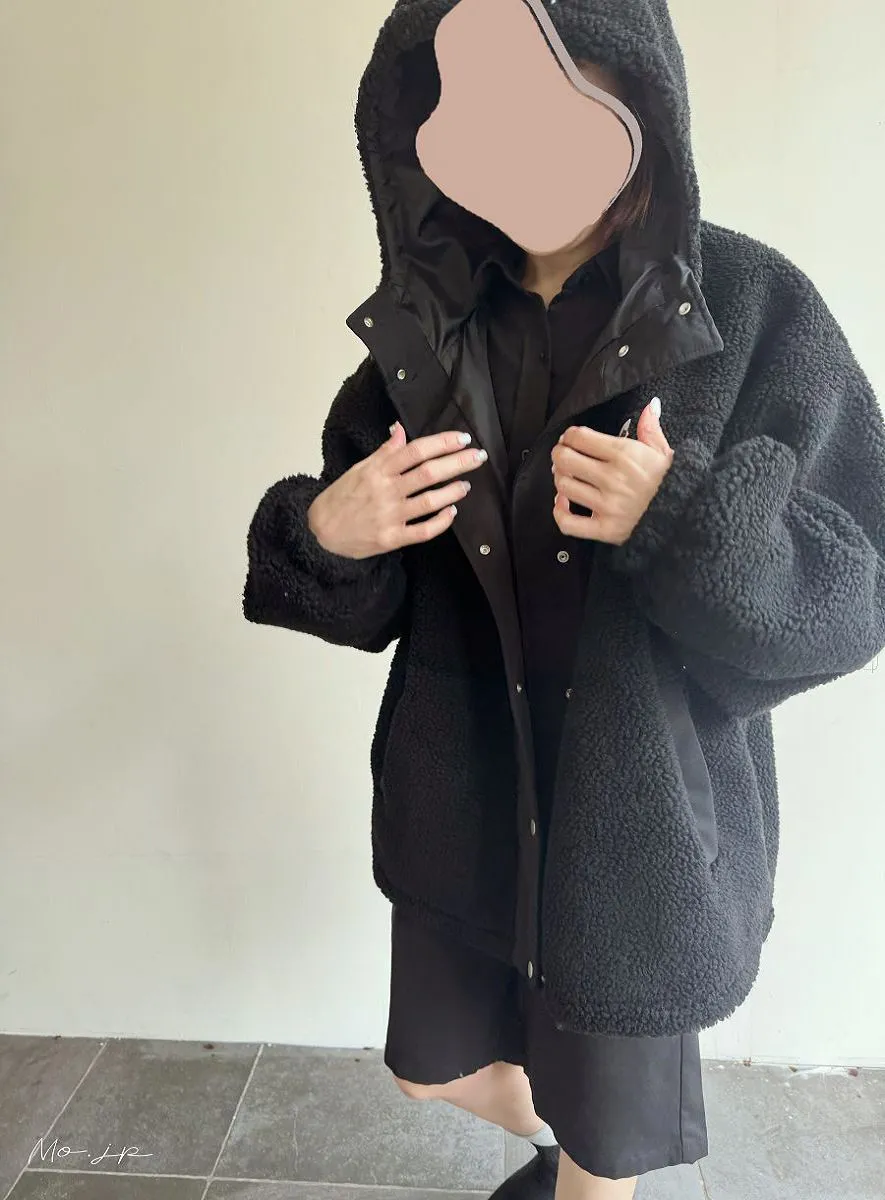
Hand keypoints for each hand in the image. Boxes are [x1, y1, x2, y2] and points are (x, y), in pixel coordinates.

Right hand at [308, 422, 487, 558]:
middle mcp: (386, 491)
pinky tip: (452, 512)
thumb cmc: (341, 498)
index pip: (415, 450)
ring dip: (453, 491)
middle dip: (457, 463)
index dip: (442, 443)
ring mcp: (390, 516)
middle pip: (428, 473)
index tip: (462, 438)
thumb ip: (383, 452)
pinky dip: (441, 522)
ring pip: (430, 501)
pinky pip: (423, 531)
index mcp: (377, 470)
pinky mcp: (392, 539)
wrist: (320, 533)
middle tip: (478, 456)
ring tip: (466, 485)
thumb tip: (400, 429)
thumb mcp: (359, 468)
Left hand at [550, 397, 673, 543]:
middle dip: (559, 454)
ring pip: (564, 486)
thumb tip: (650, 406)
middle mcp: (613, 479)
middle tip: (563, 455)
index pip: (579, 437)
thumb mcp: (663, 452)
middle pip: (565, 459)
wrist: (686, 516)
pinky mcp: (606, 529)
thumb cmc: (670, 483)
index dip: (569, 435)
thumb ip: (650, 428)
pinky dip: (559, 512)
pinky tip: (564, 503)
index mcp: (625, 455)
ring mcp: (608, 505)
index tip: (570, 439)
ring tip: (568, 477)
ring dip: (561, 480)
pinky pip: (568, 522)